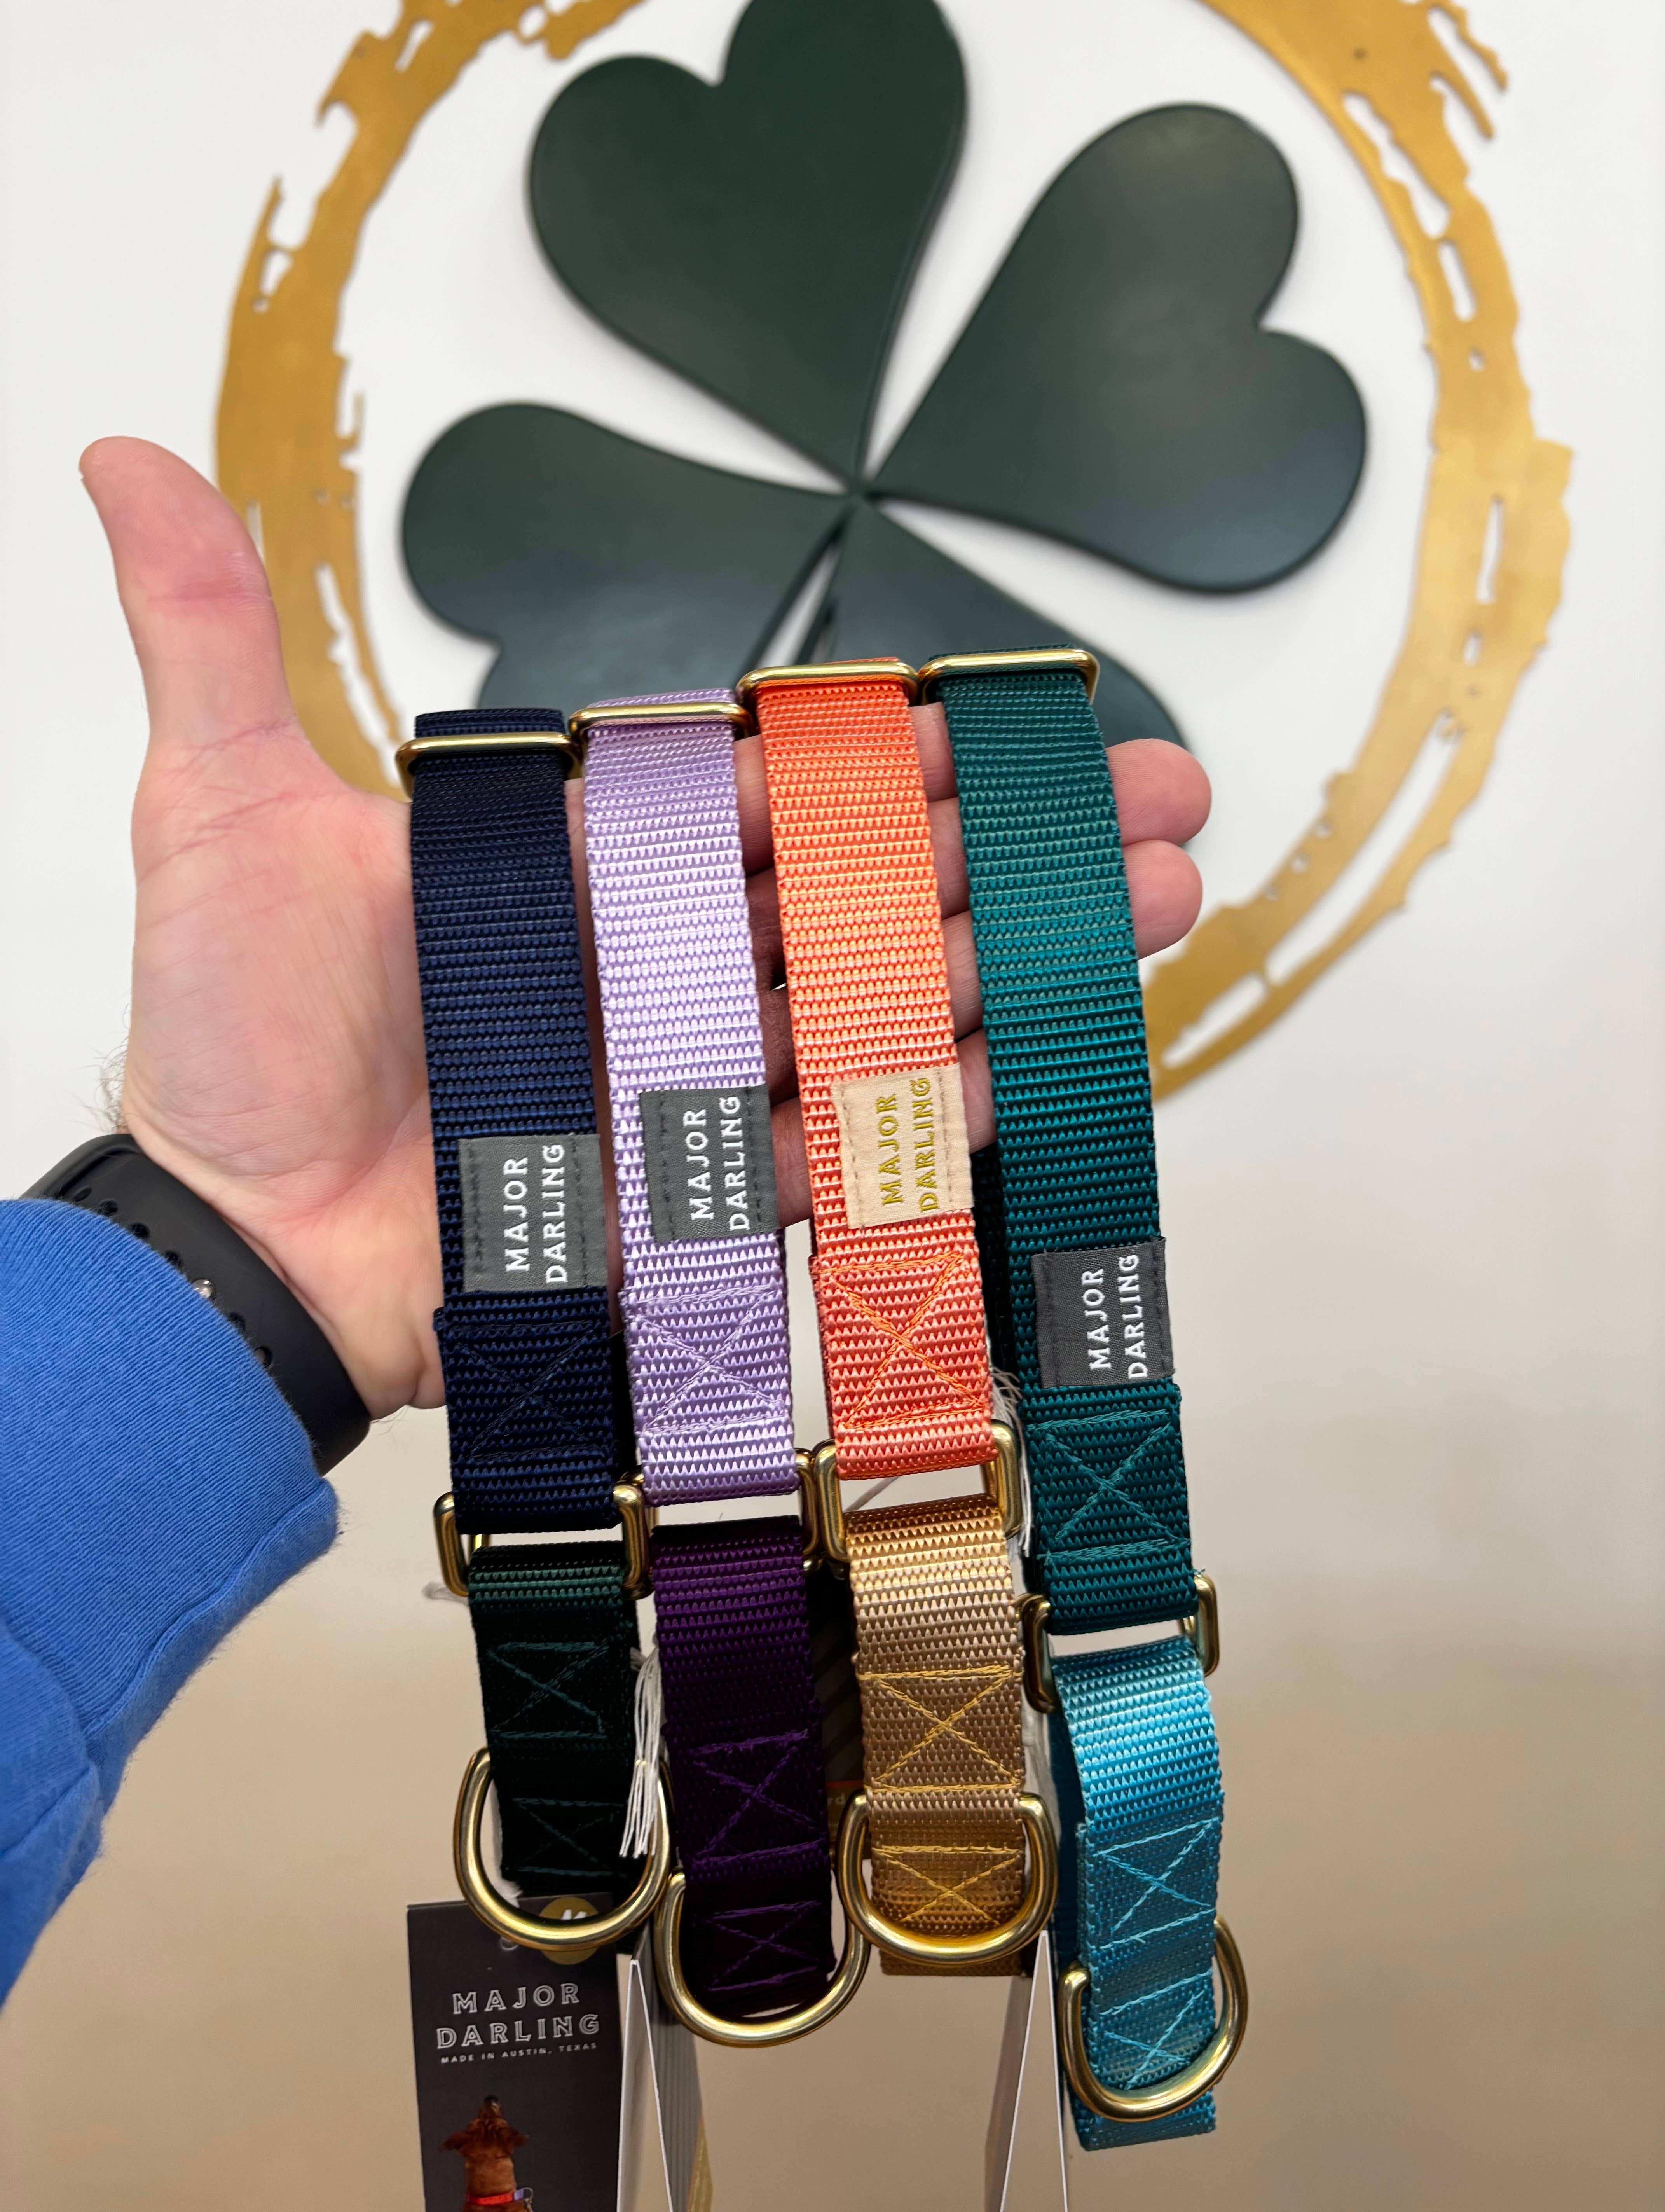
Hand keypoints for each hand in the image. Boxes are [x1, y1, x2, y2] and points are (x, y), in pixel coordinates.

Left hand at [86, 438, 1208, 1419]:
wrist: (229, 1242)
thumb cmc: (222, 1037)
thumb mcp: (213, 811)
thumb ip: (211, 638)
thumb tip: (127, 452)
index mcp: (589, 864)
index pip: (772, 786)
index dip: (901, 744)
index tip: (1016, 706)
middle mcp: (659, 964)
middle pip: (864, 887)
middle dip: (1013, 841)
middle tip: (1155, 800)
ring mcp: (688, 1083)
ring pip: (877, 1005)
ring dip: (1013, 959)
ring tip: (1153, 905)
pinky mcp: (695, 1197)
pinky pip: (836, 1148)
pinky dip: (928, 1111)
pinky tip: (1033, 1058)